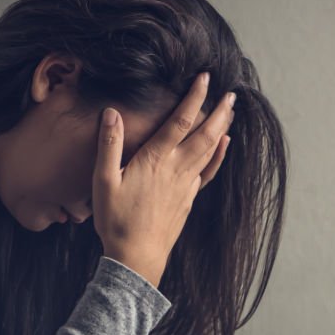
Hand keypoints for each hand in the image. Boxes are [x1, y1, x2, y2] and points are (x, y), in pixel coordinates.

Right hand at [91, 73, 234, 285]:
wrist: (137, 256)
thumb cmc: (116, 220)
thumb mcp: (104, 181)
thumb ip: (109, 145)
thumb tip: (111, 113)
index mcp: (156, 160)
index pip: (180, 120)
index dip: (194, 97)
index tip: (205, 78)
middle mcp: (176, 168)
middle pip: (204, 133)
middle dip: (219, 111)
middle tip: (231, 93)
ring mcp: (186, 184)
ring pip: (209, 150)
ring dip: (222, 128)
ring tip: (231, 111)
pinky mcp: (188, 198)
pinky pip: (208, 171)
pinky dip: (218, 155)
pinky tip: (224, 145)